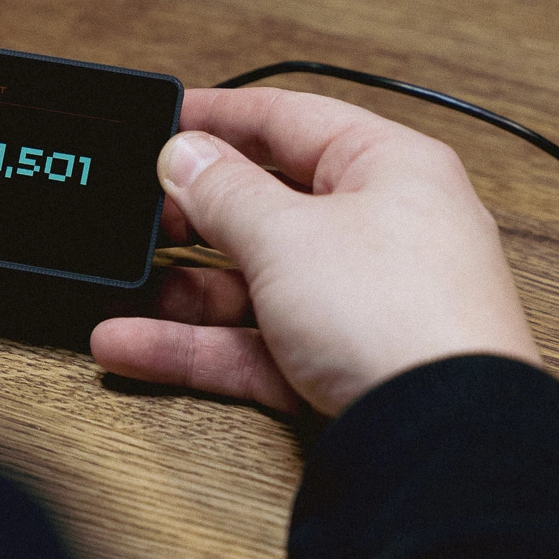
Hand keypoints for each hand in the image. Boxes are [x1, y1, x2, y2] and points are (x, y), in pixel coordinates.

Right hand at [90, 88, 539, 415]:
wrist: (440, 441)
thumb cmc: (401, 318)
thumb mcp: (288, 235)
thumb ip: (224, 191)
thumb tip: (185, 155)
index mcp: (389, 168)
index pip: (291, 120)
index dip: (221, 116)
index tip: (163, 118)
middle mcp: (381, 230)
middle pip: (268, 205)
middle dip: (192, 214)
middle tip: (133, 213)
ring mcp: (360, 304)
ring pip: (253, 283)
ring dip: (181, 288)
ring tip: (118, 286)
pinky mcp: (337, 369)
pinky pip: (253, 345)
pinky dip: (195, 345)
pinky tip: (132, 345)